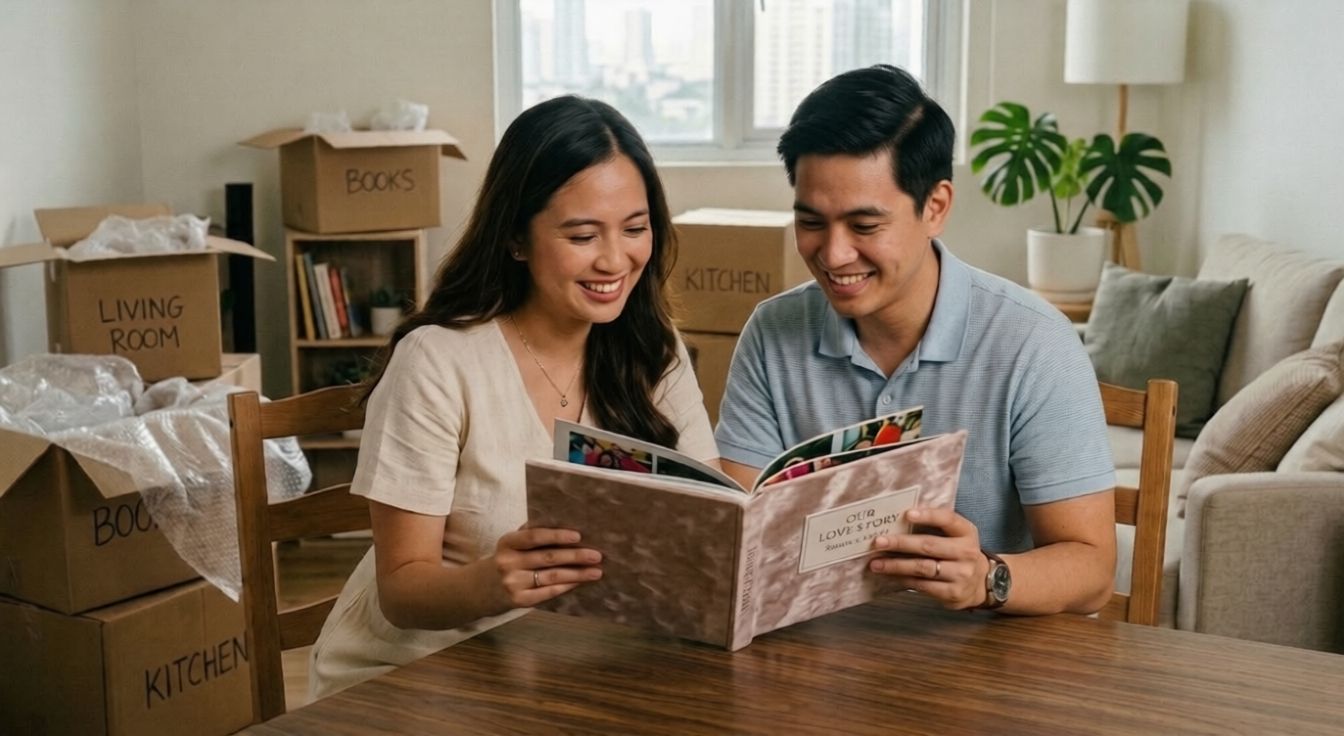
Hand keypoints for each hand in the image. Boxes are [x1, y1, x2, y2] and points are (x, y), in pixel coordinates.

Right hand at [488, 525, 602, 608]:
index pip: (534, 536)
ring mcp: (512, 583)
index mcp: (507, 543)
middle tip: (597, 555)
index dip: (557, 535)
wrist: (476, 590)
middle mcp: (508, 562)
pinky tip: (579, 583)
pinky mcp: (518, 600)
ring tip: (596, 571)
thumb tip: (564, 522)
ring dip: (577, 574)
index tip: (578, 536)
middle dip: (576, 556)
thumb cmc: (503, 561)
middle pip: (548, 557)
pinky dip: (565, 587)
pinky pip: (547, 592)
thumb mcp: (510, 545)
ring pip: (551, 576)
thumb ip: (530, 534)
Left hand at [869, 507, 987, 610]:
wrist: (981, 583)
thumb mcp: (956, 536)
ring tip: (876, 563)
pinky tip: (890, 575)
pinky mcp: (953, 593)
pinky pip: (923, 585)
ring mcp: (961, 575)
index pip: (948, 519)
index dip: (928, 515)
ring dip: (896, 565)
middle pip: (929, 546)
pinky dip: (903, 579)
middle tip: (879, 542)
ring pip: (923, 568)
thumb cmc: (959, 553)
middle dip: (901, 543)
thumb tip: (898, 519)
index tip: (906, 514)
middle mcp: (967, 553)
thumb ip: (936, 526)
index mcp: (967, 532)